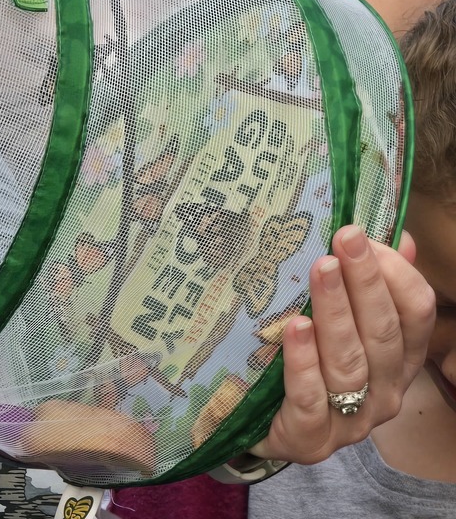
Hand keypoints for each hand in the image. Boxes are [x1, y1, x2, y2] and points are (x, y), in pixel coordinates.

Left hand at [251, 225, 435, 463]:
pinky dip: (303, 362)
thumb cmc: (305, 361)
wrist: (258, 425)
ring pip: (349, 362)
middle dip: (365, 281)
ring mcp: (350, 421)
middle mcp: (383, 391)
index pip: (415, 314)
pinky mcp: (309, 438)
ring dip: (336, 312)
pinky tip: (295, 327)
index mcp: (397, 359)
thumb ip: (370, 282)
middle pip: (382, 333)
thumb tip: (400, 236)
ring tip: (322, 269)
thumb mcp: (338, 319)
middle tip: (345, 238)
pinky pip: (310, 398)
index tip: (363, 234)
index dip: (396, 273)